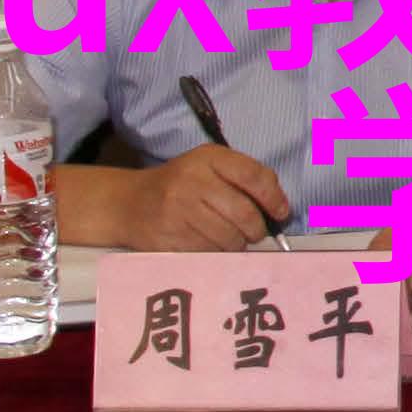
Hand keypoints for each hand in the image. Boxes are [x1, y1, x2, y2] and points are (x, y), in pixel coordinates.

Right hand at [128, 146, 291, 250]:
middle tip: (254, 233)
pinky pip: (209, 253)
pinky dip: (217, 253)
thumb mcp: (210, 167)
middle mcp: (192, 180)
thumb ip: (245, 178)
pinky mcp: (170, 237)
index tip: (281, 213)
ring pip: (229, 238)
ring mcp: (178, 210)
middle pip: (244, 213)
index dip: (273, 198)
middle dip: (257, 229)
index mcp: (208, 158)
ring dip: (237, 244)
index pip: (253, 176)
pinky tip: (209, 243)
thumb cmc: (181, 184)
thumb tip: (281, 208)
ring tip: (229, 237)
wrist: (131, 203)